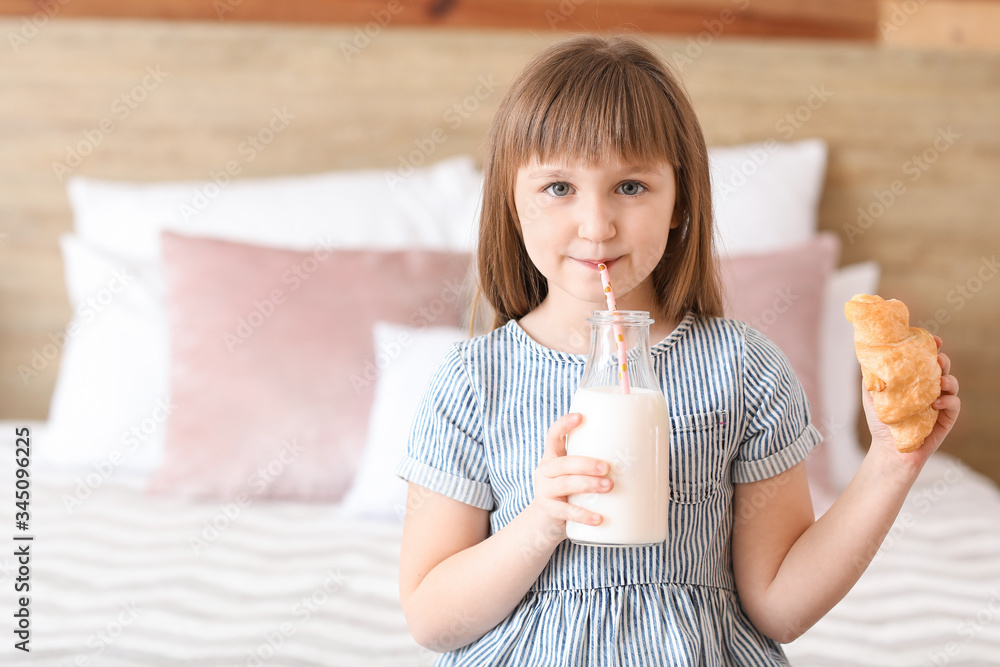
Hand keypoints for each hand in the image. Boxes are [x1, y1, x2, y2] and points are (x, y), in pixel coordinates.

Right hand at [527, 413, 613, 542]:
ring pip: (565, 484)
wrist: (544, 523)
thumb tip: (644, 455)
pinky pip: (566, 512)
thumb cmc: (569, 493)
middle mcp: (545, 471)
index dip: (564, 424)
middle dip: (586, 463)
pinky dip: (584, 515)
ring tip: (609, 486)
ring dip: (588, 484)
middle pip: (563, 462)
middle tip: (607, 467)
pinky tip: (599, 518)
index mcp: (553, 457)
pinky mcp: (549, 511)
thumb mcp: (574, 474)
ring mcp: (545, 491)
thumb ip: (594, 464)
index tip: (580, 416)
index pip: (553, 435)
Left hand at [863, 335, 960, 469]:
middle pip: (942, 367)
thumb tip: (868, 355)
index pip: (926, 358)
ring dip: (948, 378)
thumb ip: (872, 376)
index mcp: (914, 379)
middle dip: (942, 359)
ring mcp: (940, 402)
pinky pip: (955, 403)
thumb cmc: (881, 419)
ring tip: (938, 380)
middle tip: (937, 358)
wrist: (888, 448)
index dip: (931, 347)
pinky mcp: (946, 417)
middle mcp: (929, 387)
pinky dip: (948, 400)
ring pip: (952, 382)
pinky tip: (935, 402)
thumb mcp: (871, 394)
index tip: (933, 340)